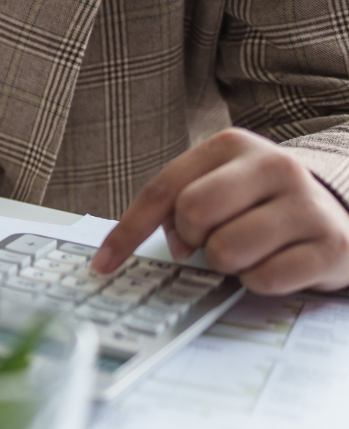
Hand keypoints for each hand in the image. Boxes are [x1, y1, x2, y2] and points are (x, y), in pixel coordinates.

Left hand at [93, 128, 348, 294]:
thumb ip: (179, 204)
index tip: (102, 266)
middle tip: (212, 242)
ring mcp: (307, 204)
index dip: (127, 232)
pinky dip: (260, 282)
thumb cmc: (263, 205)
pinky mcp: (332, 245)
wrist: (343, 213)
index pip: (163, 190)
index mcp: (233, 146)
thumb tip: (165, 246)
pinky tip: (277, 265)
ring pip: (227, 250)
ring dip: (228, 265)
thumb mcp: (220, 187)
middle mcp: (275, 165)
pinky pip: (265, 278)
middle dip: (193, 240)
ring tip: (250, 252)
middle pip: (193, 213)